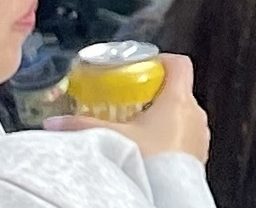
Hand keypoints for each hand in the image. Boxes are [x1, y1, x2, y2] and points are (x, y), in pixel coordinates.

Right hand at [57, 53, 209, 162]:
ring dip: (161, 118)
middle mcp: (195, 113)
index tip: (141, 67)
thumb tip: (55, 123)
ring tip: (135, 129)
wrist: (168, 194)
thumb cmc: (150, 162)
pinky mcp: (199, 153)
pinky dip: (169, 137)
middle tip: (128, 103)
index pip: (179, 64)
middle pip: (177, 91)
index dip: (160, 61)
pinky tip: (148, 149)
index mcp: (179, 100)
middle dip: (152, 95)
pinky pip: (185, 136)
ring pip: (181, 115)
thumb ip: (83, 126)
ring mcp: (200, 134)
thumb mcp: (113, 138)